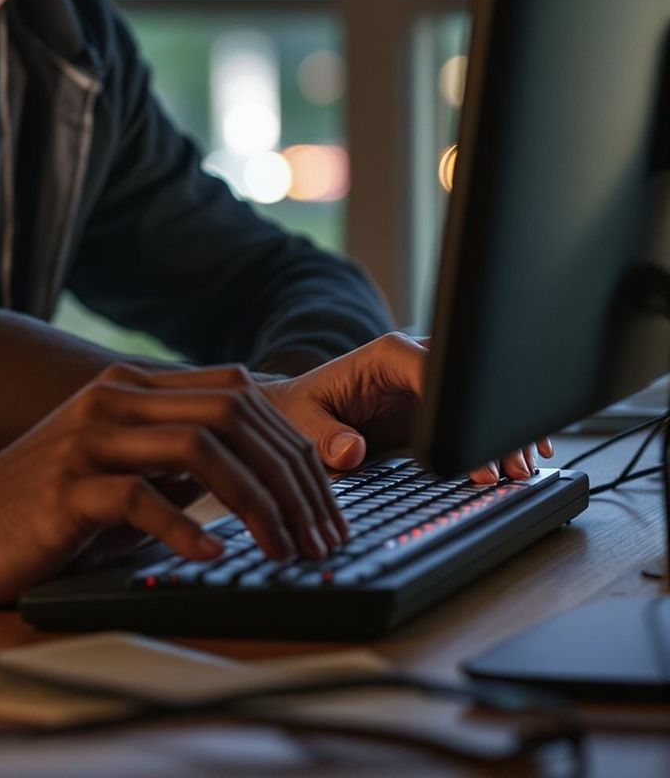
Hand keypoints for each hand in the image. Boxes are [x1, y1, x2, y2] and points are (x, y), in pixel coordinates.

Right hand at [0, 363, 346, 607]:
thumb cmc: (43, 511)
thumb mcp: (121, 473)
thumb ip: (176, 461)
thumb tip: (256, 472)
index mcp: (130, 390)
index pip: (237, 394)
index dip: (294, 445)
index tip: (324, 504)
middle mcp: (112, 402)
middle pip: (232, 416)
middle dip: (291, 478)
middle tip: (321, 537)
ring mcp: (87, 441)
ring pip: (199, 449)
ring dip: (257, 504)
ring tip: (283, 550)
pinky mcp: (65, 489)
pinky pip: (140, 498)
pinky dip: (186, 529)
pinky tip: (211, 558)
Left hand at [260, 331, 553, 483]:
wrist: (298, 410)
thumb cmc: (298, 410)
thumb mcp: (302, 422)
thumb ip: (324, 436)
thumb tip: (349, 451)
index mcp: (385, 356)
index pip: (434, 368)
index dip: (457, 407)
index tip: (476, 448)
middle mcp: (414, 364)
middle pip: (468, 382)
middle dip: (493, 420)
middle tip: (513, 466)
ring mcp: (429, 386)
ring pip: (478, 399)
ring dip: (503, 432)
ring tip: (521, 470)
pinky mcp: (436, 409)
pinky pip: (476, 416)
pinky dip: (500, 434)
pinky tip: (527, 454)